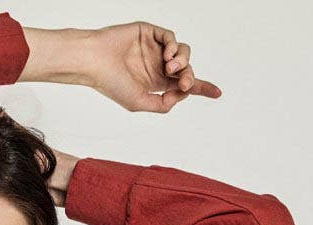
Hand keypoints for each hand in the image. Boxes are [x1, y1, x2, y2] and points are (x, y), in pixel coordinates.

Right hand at [84, 21, 221, 112]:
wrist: (94, 62)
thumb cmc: (111, 84)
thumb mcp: (140, 102)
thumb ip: (163, 104)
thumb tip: (181, 95)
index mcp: (156, 83)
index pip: (183, 86)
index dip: (201, 88)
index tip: (218, 93)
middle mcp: (157, 66)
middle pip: (186, 70)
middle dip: (190, 77)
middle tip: (183, 83)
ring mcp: (154, 49)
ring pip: (183, 53)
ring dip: (183, 61)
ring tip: (171, 67)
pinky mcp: (149, 33)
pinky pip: (171, 38)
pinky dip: (174, 46)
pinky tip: (167, 55)